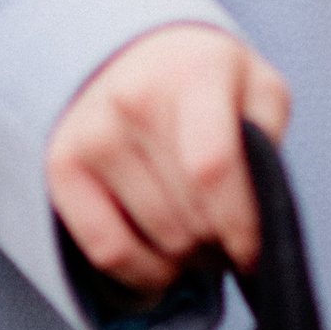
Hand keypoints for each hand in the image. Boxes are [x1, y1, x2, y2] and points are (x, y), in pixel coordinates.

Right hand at [45, 23, 291, 294]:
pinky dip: (143, 273)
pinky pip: (108, 252)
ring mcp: (91, 133)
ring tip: (198, 237)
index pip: (212, 169)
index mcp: (192, 73)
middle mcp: (133, 98)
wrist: (135, 56)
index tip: (254, 252)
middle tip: (227, 236)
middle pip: (189, 217)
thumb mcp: (258, 86)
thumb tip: (257, 204)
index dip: (239, 226)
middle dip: (220, 244)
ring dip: (188, 259)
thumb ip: (269, 135)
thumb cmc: (209, 84)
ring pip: (157, 242)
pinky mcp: (61, 166)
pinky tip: (162, 261)